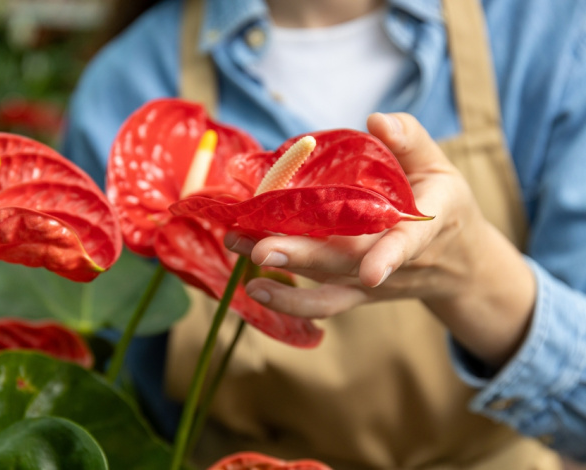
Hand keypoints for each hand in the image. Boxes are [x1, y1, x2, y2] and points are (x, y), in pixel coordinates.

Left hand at [226, 113, 534, 366]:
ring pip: (327, 280)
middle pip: (347, 262)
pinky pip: (323, 304)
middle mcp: (397, 262)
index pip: (408, 242)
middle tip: (260, 248)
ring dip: (282, 267)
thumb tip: (375, 121)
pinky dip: (289, 302)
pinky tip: (254, 287)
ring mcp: (373, 283)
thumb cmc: (445, 204)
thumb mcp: (440, 165)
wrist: (458, 263)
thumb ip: (411, 140)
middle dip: (303, 256)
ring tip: (240, 248)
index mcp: (425, 224)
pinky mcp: (356, 294)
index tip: (371, 274)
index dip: (389, 257)